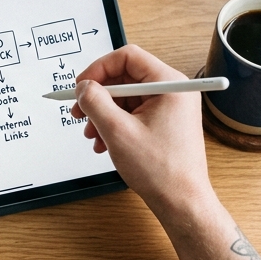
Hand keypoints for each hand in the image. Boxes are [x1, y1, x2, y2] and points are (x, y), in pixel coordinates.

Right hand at [72, 45, 213, 216]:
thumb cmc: (161, 171)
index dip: (99, 69)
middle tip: (79, 112)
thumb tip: (83, 87)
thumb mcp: (117, 131)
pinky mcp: (165, 123)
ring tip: (92, 135)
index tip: (81, 86)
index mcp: (170, 84)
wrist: (181, 202)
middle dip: (98, 97)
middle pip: (125, 78)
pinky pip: (134, 113)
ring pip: (126, 98)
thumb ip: (95, 102)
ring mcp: (170, 108)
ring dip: (104, 114)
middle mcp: (173, 91)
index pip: (128, 57)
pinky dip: (115, 125)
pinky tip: (104, 143)